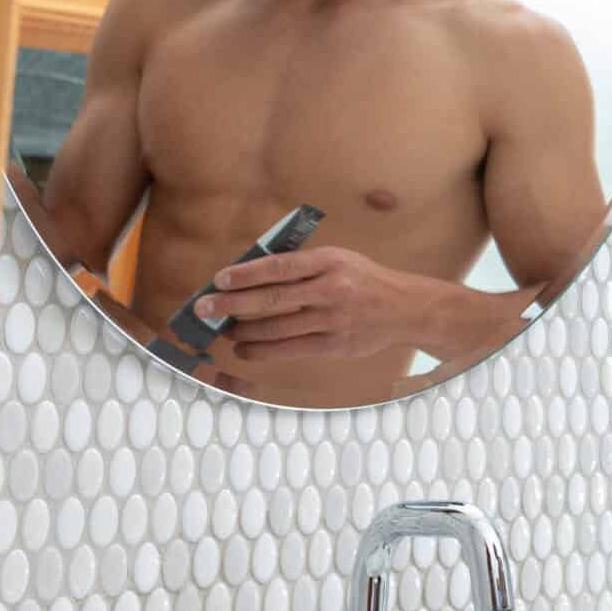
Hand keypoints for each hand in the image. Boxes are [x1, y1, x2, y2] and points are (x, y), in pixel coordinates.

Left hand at [196, 245, 430, 364]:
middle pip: (271, 299)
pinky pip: (290, 349)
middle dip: (231, 305)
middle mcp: (332, 289)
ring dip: (243, 331)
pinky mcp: (335, 345)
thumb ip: (302, 266)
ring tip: (224, 330)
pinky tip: (245, 349)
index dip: (246, 274)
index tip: (219, 280)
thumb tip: (252, 275)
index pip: (279, 266)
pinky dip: (262, 350)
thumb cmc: (366, 280)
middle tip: (205, 308)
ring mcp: (333, 320)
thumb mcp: (340, 260)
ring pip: (276, 328)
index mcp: (331, 261)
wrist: (407, 309)